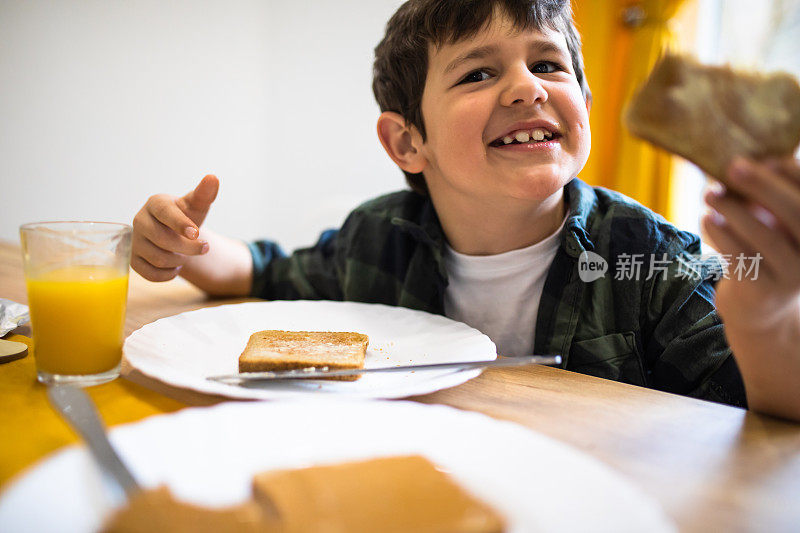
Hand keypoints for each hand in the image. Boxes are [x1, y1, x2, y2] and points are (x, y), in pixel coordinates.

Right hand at [131, 175, 219, 281]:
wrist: (173, 233)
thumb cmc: (186, 216)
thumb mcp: (196, 206)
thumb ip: (204, 194)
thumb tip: (213, 178)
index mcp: (155, 203)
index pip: (165, 213)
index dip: (180, 224)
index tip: (196, 233)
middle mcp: (139, 220)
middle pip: (162, 240)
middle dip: (188, 247)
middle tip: (205, 248)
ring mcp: (134, 241)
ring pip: (158, 259)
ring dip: (179, 260)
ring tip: (186, 254)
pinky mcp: (133, 260)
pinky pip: (151, 274)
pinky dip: (168, 274)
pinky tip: (176, 266)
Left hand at [701, 157, 799, 329]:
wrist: (759, 308)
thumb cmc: (765, 252)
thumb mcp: (772, 222)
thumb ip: (764, 197)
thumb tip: (744, 159)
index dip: (792, 172)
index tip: (765, 157)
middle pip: (796, 211)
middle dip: (763, 186)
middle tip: (733, 166)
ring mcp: (793, 275)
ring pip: (765, 236)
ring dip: (733, 210)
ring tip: (710, 194)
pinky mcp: (764, 291)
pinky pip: (741, 257)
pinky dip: (721, 234)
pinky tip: (707, 219)